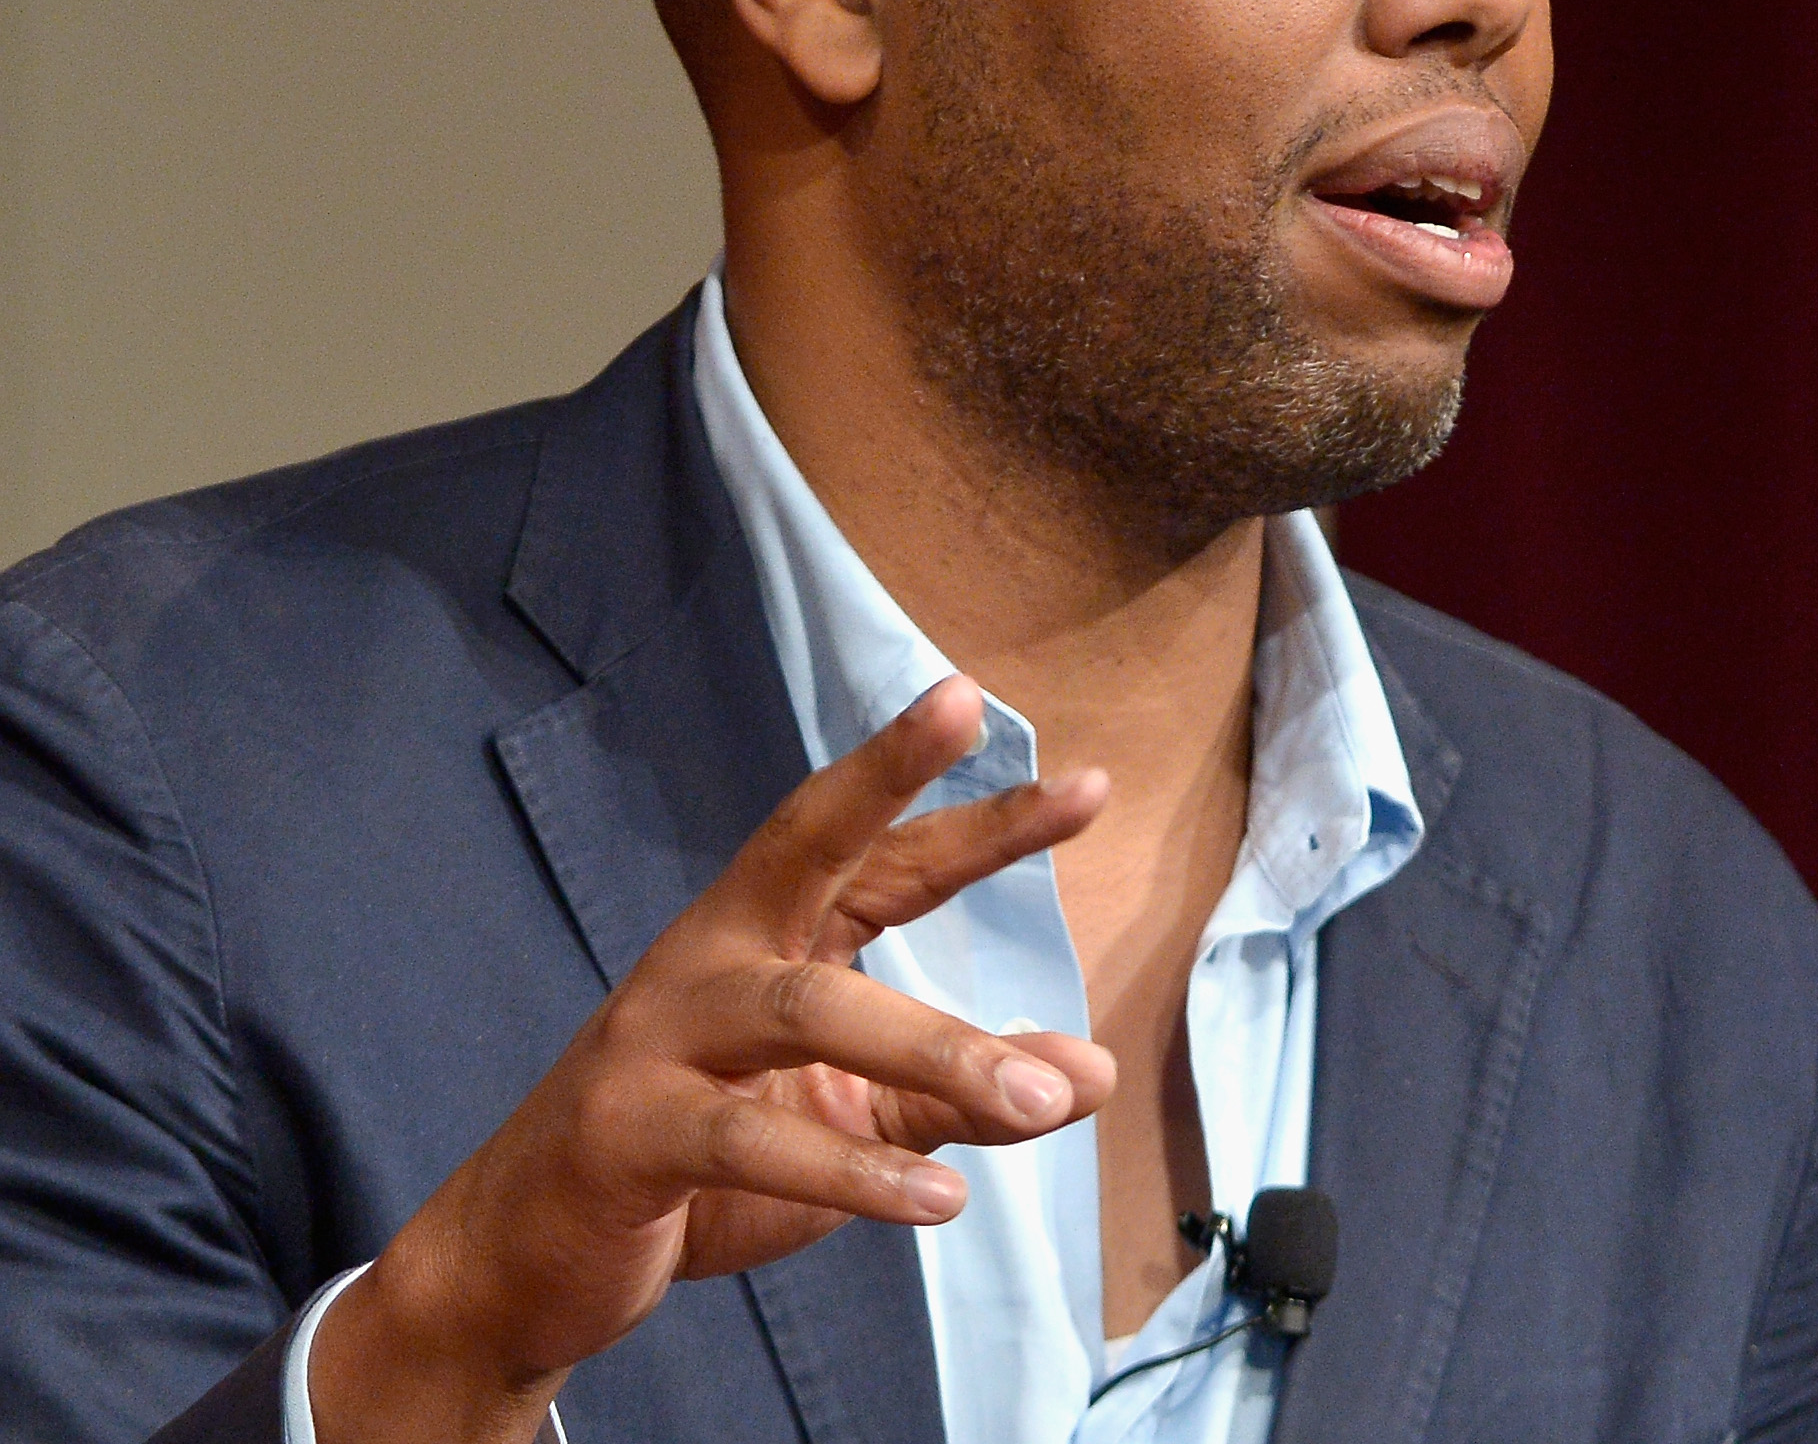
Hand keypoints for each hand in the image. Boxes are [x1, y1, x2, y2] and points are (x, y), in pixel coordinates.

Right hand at [310, 676, 1111, 1443]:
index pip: (883, 855)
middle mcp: (708, 957)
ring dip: (940, 1051)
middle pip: (812, 848)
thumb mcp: (853, 1120)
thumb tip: (1093, 1075)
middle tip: (1029, 759)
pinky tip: (942, 1200)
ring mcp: (658, 1036)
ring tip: (1044, 1101)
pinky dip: (851, 1172)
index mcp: (762, 935)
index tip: (1090, 787)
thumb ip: (961, 1094)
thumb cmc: (702, 1166)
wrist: (524, 1259)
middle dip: (908, 788)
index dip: (981, 821)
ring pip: (809, 1009)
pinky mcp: (626, 1131)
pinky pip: (751, 1138)